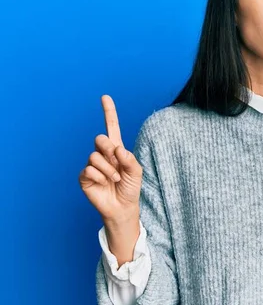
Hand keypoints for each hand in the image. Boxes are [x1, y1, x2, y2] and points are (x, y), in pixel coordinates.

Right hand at [79, 95, 142, 222]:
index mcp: (116, 149)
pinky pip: (89, 170)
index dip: (108, 112)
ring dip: (108, 170)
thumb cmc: (130, 188)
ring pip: (95, 156)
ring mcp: (92, 165)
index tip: (105, 97)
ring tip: (114, 179)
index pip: (111, 127)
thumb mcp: (137, 171)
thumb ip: (130, 159)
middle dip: (109, 150)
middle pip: (100, 139)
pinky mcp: (84, 177)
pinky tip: (104, 184)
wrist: (123, 207)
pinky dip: (100, 177)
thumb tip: (117, 149)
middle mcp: (103, 154)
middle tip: (117, 163)